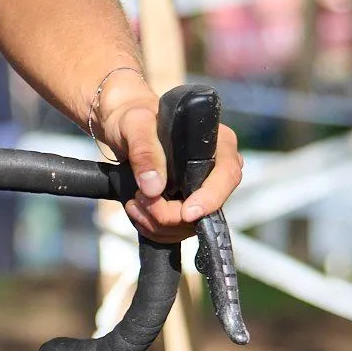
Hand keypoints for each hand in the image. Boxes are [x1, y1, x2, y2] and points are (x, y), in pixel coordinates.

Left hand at [98, 71, 241, 243]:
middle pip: (208, 209)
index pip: (228, 175)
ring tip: (135, 201)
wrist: (123, 130)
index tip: (186, 213)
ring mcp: (203, 191)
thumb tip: (154, 187)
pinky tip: (139, 210)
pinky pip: (177, 231)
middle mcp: (216, 169)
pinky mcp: (188, 206)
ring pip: (190, 226)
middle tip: (140, 198)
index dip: (211, 198)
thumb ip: (144, 150)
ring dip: (157, 224)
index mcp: (217, 142)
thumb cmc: (134, 119)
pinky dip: (155, 229)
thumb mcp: (135, 125)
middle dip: (170, 214)